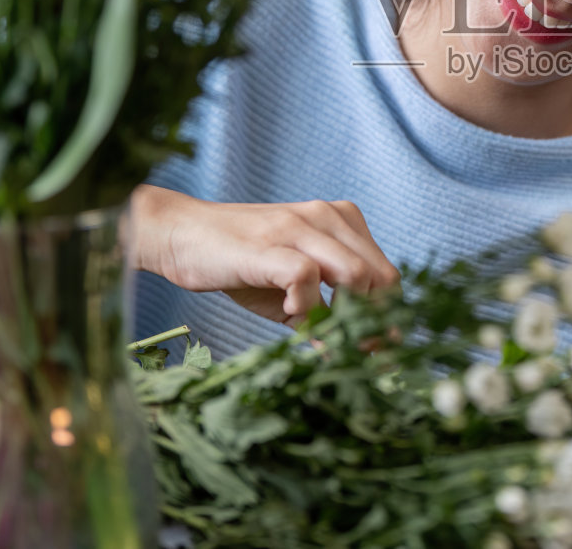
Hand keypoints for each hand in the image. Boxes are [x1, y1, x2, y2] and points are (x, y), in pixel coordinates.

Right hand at [130, 185, 400, 325]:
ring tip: (322, 335)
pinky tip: (290, 315)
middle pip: (380, 275)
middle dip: (376, 325)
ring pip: (355, 275)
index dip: (388, 316)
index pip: (385, 272)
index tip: (381, 351)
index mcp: (340, 220)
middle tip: (361, 356)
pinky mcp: (270, 245)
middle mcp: (327, 217)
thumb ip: (324, 311)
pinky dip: (307, 308)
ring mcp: (299, 227)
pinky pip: (307, 278)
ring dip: (345, 319)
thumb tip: (357, 351)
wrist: (183, 235)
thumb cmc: (240, 263)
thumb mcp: (291, 287)